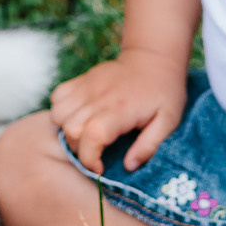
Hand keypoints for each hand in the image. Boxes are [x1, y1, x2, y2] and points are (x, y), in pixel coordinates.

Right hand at [47, 49, 188, 173]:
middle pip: (70, 129)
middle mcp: (98, 97)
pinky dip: (61, 111)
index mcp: (121, 110)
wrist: (153, 57)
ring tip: (86, 135)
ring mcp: (86, 86)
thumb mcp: (168, 122)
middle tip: (96, 152)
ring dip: (67, 130)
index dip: (89, 159)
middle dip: (79, 149)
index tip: (100, 168)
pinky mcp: (80, 80)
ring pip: (58, 114)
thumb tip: (129, 166)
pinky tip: (78, 117)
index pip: (92, 137)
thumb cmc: (164, 92)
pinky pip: (57, 97)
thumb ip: (149, 146)